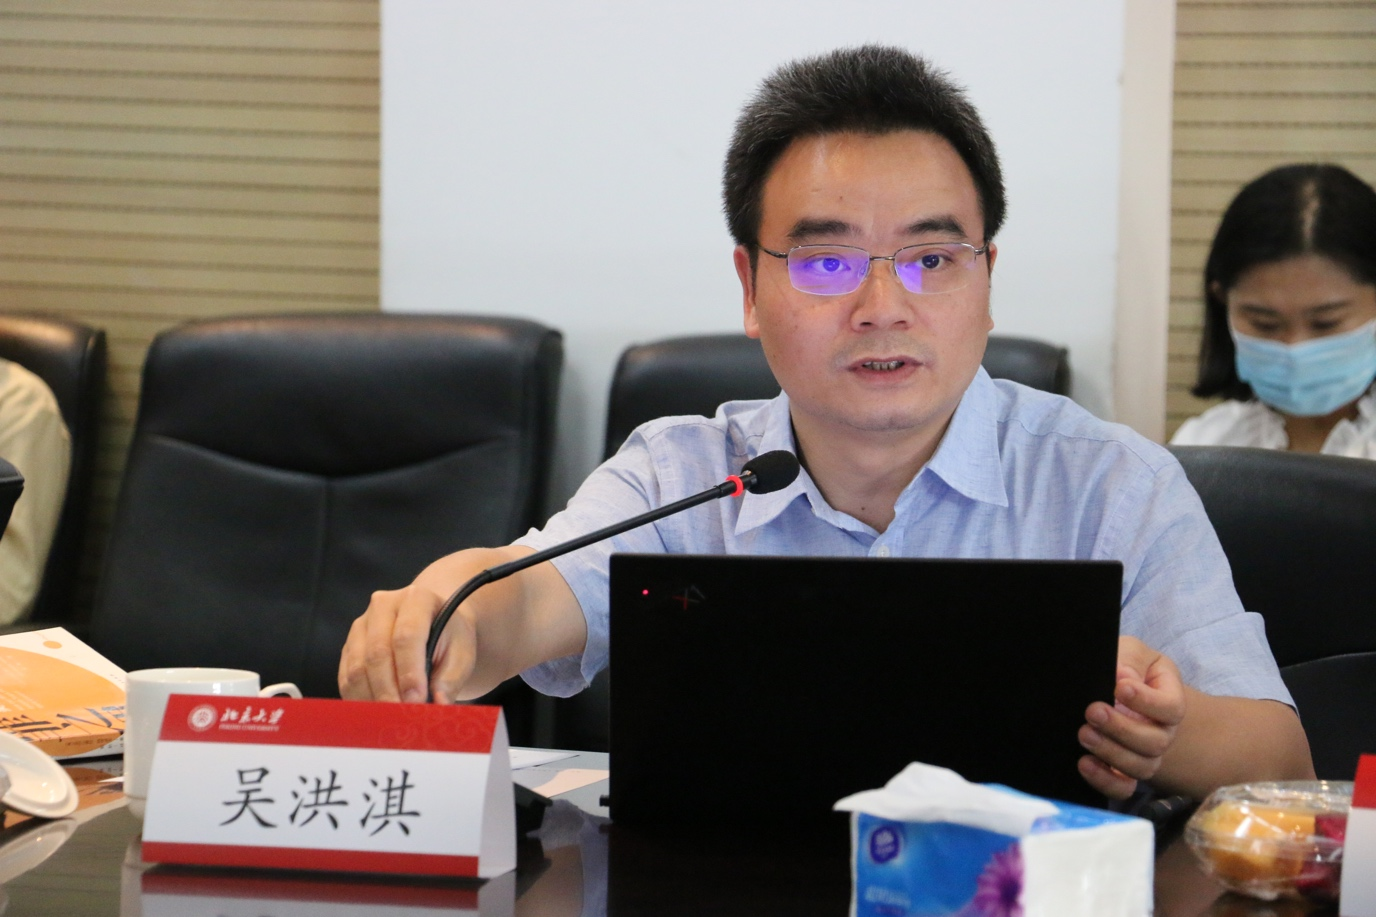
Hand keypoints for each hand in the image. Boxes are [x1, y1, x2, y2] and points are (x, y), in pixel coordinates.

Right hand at [337, 582, 476, 704]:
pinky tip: (376, 715)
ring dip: (372, 699)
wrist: (434, 626)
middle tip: (402, 717)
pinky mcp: (348, 647)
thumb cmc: (449, 639)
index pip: (407, 636)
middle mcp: (383, 606)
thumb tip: (438, 704)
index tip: (416, 701)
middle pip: (377, 653)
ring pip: (357, 668)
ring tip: (391, 720)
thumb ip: (451, 678)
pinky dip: (360, 700)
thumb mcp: (462, 653)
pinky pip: (346, 679)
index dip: (409, 672)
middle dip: (389, 691)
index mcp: (416, 599)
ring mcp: (361, 626)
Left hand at [1077, 635, 1186, 798]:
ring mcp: (1146, 755)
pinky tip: (1084, 763)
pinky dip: (1105, 781)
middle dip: (1122, 728)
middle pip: (1155, 742)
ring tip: (1084, 734)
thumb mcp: (1131, 652)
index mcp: (1170, 699)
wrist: (1119, 693)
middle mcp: (1163, 732)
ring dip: (1111, 753)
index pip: (1171, 708)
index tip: (1120, 687)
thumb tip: (1122, 675)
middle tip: (1093, 711)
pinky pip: (1123, 788)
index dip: (1147, 702)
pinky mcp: (1125, 772)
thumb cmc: (1128, 668)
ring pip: (1140, 767)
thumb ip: (1130, 659)